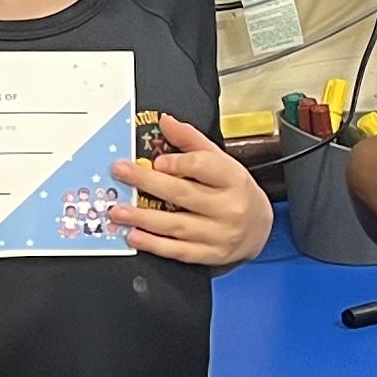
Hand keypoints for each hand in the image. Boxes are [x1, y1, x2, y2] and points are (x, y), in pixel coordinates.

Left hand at [115, 113, 272, 267]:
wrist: (258, 228)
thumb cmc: (235, 190)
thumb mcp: (221, 161)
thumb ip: (191, 140)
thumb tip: (165, 121)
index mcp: (233, 179)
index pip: (203, 166)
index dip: (178, 163)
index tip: (157, 161)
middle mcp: (229, 207)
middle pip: (183, 193)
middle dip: (147, 182)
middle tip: (121, 173)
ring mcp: (219, 234)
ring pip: (176, 225)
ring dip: (143, 218)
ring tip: (118, 210)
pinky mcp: (210, 255)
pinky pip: (178, 250)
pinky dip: (154, 244)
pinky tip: (135, 236)